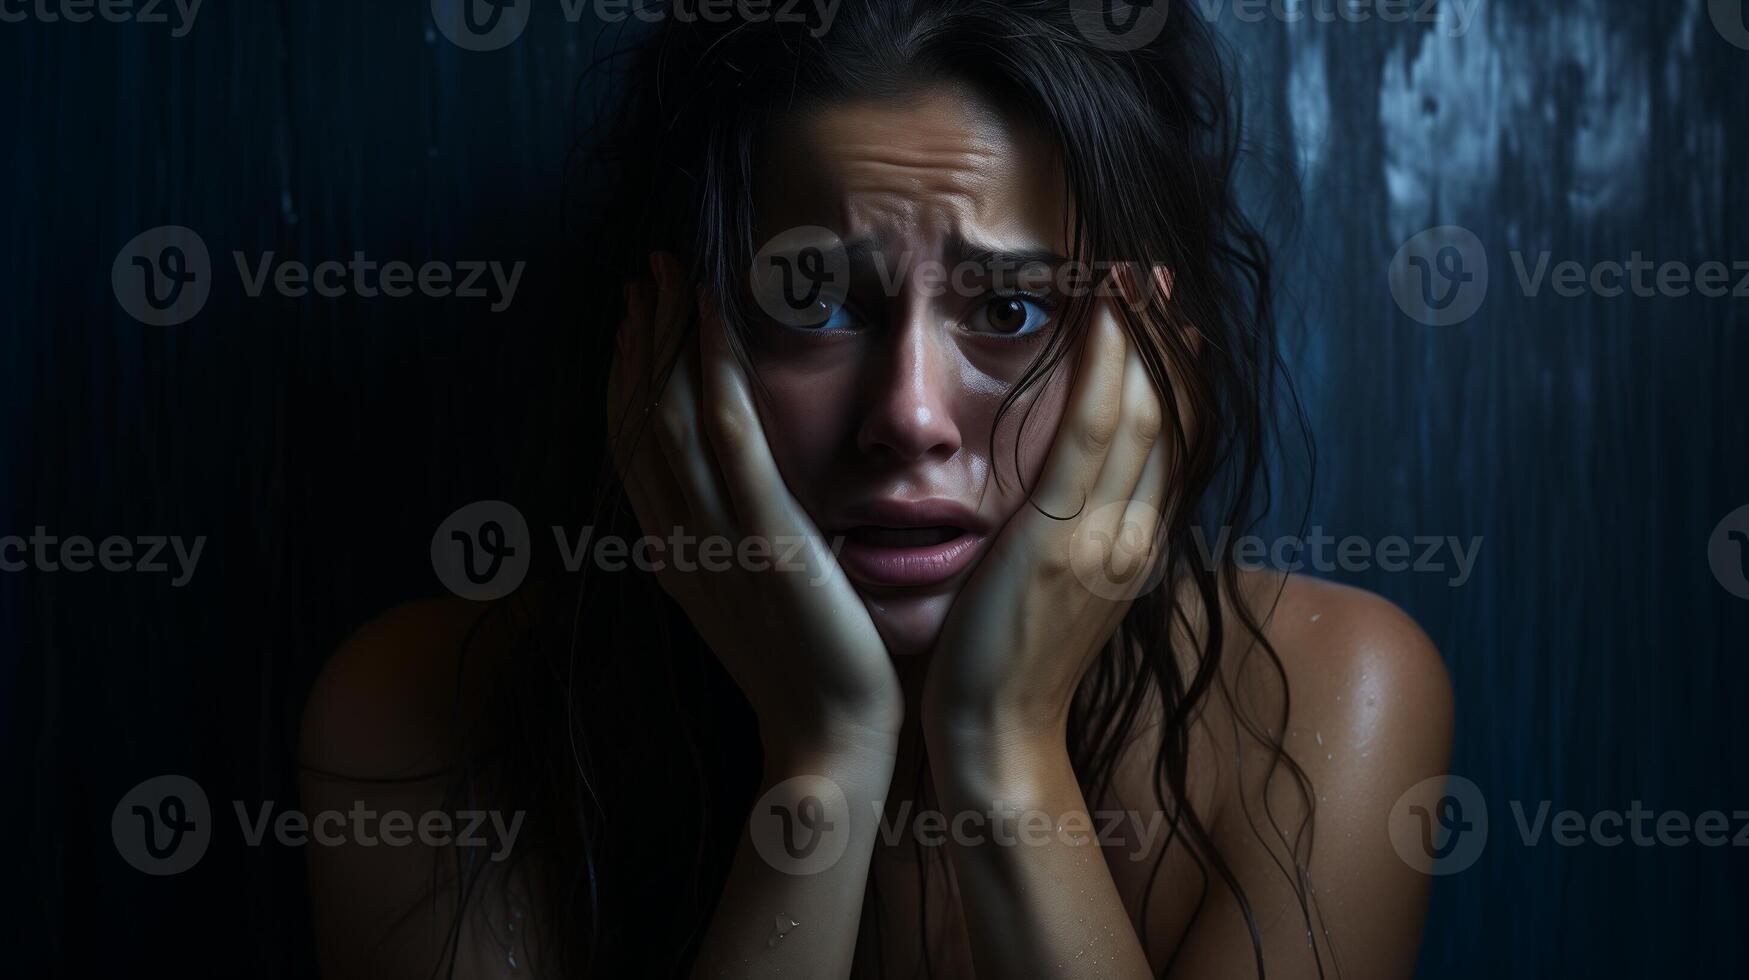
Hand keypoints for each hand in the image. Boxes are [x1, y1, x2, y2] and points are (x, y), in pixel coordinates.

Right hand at [607, 253, 902, 749]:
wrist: (828, 739)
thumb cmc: (808, 670)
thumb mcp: (750, 596)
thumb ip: (732, 539)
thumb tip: (733, 492)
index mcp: (674, 551)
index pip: (634, 445)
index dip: (627, 375)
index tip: (634, 318)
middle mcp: (679, 536)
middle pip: (639, 417)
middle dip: (638, 337)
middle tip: (644, 271)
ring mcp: (717, 535)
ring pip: (670, 415)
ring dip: (666, 335)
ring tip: (668, 272)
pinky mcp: (766, 537)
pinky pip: (729, 438)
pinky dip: (714, 371)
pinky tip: (713, 320)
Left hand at [922, 303, 1167, 749]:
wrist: (994, 739)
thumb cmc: (1008, 665)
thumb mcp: (1061, 594)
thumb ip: (1077, 539)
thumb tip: (1074, 494)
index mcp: (1135, 548)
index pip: (1173, 442)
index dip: (1178, 375)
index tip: (1171, 320)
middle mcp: (1134, 536)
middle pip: (1171, 416)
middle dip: (1165, 339)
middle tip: (1155, 272)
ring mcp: (1102, 536)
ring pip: (1142, 413)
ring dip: (1138, 335)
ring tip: (1130, 272)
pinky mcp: (1057, 538)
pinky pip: (1091, 433)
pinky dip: (1102, 369)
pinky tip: (1099, 317)